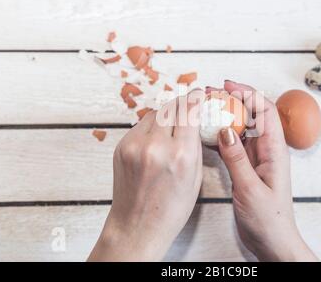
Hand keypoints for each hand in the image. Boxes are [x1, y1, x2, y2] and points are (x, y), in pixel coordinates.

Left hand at [89, 89, 204, 261]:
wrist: (137, 226)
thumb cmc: (170, 209)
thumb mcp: (195, 177)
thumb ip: (194, 145)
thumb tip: (193, 121)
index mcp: (180, 155)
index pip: (189, 111)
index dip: (195, 98)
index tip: (199, 93)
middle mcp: (156, 146)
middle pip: (171, 107)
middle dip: (182, 102)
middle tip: (188, 103)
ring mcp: (134, 145)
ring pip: (154, 113)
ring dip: (166, 113)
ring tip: (174, 121)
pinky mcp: (121, 146)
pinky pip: (141, 125)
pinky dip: (152, 125)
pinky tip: (157, 135)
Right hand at [215, 81, 316, 261]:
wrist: (273, 242)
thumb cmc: (269, 220)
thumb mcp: (250, 189)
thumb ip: (237, 159)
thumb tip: (225, 129)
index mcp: (274, 150)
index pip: (265, 110)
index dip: (247, 93)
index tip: (227, 86)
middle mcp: (267, 150)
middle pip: (252, 114)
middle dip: (233, 100)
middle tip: (210, 94)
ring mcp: (256, 158)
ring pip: (241, 128)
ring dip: (225, 116)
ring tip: (205, 109)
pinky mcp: (247, 167)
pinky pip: (233, 145)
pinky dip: (220, 137)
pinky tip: (205, 135)